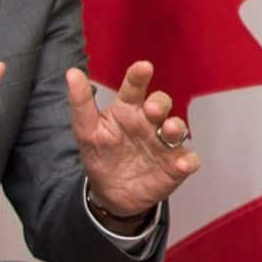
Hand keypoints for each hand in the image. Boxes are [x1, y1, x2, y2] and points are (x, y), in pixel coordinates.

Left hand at [70, 60, 197, 221]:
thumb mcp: (86, 130)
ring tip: (169, 130)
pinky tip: (182, 163)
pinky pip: (188, 160)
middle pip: (161, 104)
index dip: (138, 76)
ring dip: (176, 127)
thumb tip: (72, 73)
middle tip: (151, 109)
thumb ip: (81, 103)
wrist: (110, 193)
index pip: (134, 88)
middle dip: (160, 103)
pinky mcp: (175, 166)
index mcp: (128, 110)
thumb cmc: (101, 155)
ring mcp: (164, 144)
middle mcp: (149, 123)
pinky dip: (188, 160)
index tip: (143, 67)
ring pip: (178, 128)